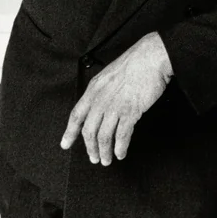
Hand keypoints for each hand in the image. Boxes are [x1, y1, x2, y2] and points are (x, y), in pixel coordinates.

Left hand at [60, 32, 171, 164]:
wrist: (151, 57)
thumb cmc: (134, 63)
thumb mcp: (109, 74)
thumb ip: (100, 91)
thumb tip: (97, 107)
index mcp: (94, 89)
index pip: (76, 115)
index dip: (70, 132)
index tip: (66, 143)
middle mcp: (101, 99)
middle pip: (89, 131)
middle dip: (90, 148)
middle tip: (93, 157)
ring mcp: (115, 107)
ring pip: (104, 137)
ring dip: (104, 152)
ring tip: (107, 159)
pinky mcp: (130, 112)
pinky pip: (122, 135)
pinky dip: (121, 147)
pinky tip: (121, 152)